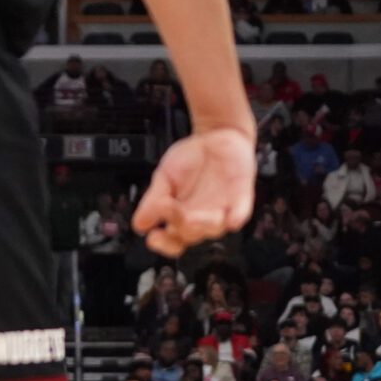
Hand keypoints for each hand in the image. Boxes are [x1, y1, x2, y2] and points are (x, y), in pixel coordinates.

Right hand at [133, 128, 255, 257]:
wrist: (216, 136)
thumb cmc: (191, 158)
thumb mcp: (164, 176)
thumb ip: (153, 199)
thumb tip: (139, 223)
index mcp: (179, 215)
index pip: (172, 240)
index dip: (163, 243)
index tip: (154, 236)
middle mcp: (200, 217)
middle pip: (191, 236)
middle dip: (180, 227)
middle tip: (168, 208)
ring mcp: (221, 209)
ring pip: (215, 229)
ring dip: (203, 225)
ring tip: (191, 216)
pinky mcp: (241, 199)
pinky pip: (240, 213)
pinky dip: (235, 216)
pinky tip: (229, 218)